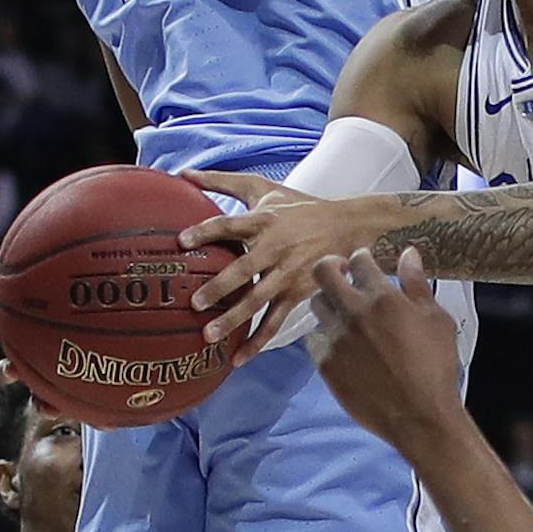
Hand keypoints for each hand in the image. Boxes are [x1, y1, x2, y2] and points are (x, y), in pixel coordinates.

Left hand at [178, 170, 372, 363]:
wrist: (350, 228)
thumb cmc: (300, 208)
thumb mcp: (264, 189)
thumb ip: (222, 182)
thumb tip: (183, 173)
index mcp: (264, 220)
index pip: (231, 224)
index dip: (207, 231)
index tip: (182, 240)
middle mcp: (276, 247)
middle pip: (245, 268)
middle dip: (220, 286)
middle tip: (196, 302)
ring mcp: (288, 274)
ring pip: (259, 300)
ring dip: (234, 319)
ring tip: (209, 335)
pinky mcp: (299, 293)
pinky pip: (275, 321)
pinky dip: (258, 341)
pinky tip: (238, 358)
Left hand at [310, 248, 466, 452]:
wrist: (419, 416)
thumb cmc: (435, 367)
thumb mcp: (436, 320)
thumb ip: (417, 284)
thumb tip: (408, 255)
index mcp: (383, 298)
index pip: (359, 260)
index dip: (361, 257)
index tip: (364, 263)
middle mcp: (354, 314)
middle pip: (323, 273)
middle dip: (332, 267)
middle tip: (341, 273)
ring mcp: (336, 340)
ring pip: (317, 306)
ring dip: (330, 303)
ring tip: (344, 312)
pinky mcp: (326, 365)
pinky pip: (315, 340)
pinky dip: (326, 336)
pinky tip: (343, 344)